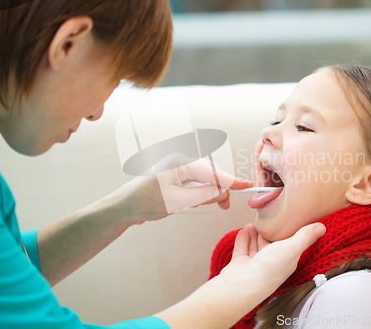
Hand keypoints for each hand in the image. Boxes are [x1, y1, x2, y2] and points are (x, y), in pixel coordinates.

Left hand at [111, 153, 252, 223]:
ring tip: (195, 204)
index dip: (230, 182)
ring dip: (205, 194)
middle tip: (225, 206)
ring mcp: (176, 169)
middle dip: (218, 190)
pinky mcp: (173, 178)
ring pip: (202, 181)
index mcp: (181, 163)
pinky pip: (192, 184)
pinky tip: (190, 201)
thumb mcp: (178, 201)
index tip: (246, 186)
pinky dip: (197, 194)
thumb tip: (222, 192)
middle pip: (209, 175)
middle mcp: (180, 162)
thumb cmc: (146, 202)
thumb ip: (203, 195)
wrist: (124, 207)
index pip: (212, 173)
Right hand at [222, 222, 326, 291]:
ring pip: (256, 247)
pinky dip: (243, 239)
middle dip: (270, 234)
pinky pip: (242, 249)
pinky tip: (244, 230)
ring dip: (255, 235)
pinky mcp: (240, 264)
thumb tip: (322, 226)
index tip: (288, 221)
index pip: (290, 246)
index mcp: (286, 262)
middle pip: (271, 246)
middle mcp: (271, 265)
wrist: (242, 285)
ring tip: (254, 223)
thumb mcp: (292, 248)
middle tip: (268, 220)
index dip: (289, 234)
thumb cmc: (270, 268)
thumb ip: (305, 236)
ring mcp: (254, 265)